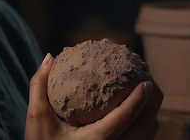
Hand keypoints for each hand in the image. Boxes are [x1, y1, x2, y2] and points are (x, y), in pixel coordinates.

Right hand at [25, 53, 162, 139]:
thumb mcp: (36, 117)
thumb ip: (39, 86)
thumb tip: (50, 57)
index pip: (124, 119)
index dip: (138, 100)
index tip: (146, 82)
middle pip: (145, 129)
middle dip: (153, 105)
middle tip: (150, 83)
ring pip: (146, 138)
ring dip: (150, 116)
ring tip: (148, 95)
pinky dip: (144, 126)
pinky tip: (137, 111)